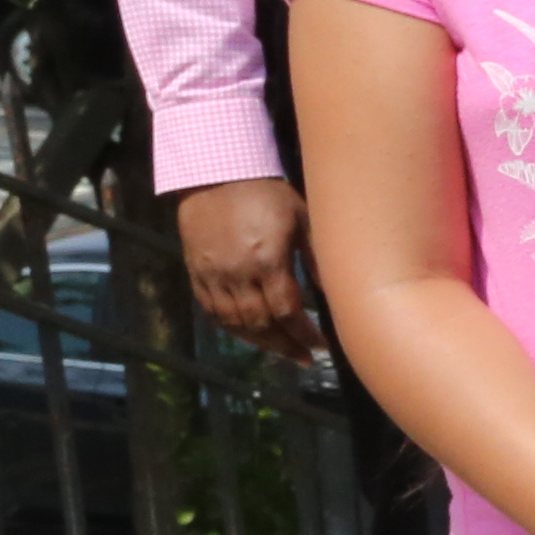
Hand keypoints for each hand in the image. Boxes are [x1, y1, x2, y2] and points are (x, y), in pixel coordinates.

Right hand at [172, 177, 321, 363]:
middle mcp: (237, 273)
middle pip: (260, 324)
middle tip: (304, 358)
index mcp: (267, 260)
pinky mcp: (196, 273)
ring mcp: (213, 275)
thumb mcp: (303, 220)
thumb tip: (338, 293)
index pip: (287, 311)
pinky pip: (213, 311)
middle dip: (285, 345)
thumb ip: (318, 258)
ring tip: (282, 351)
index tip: (320, 346)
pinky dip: (233, 329)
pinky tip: (251, 335)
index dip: (304, 334)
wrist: (216, 176)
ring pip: (235, 323)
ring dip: (260, 343)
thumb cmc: (267, 194)